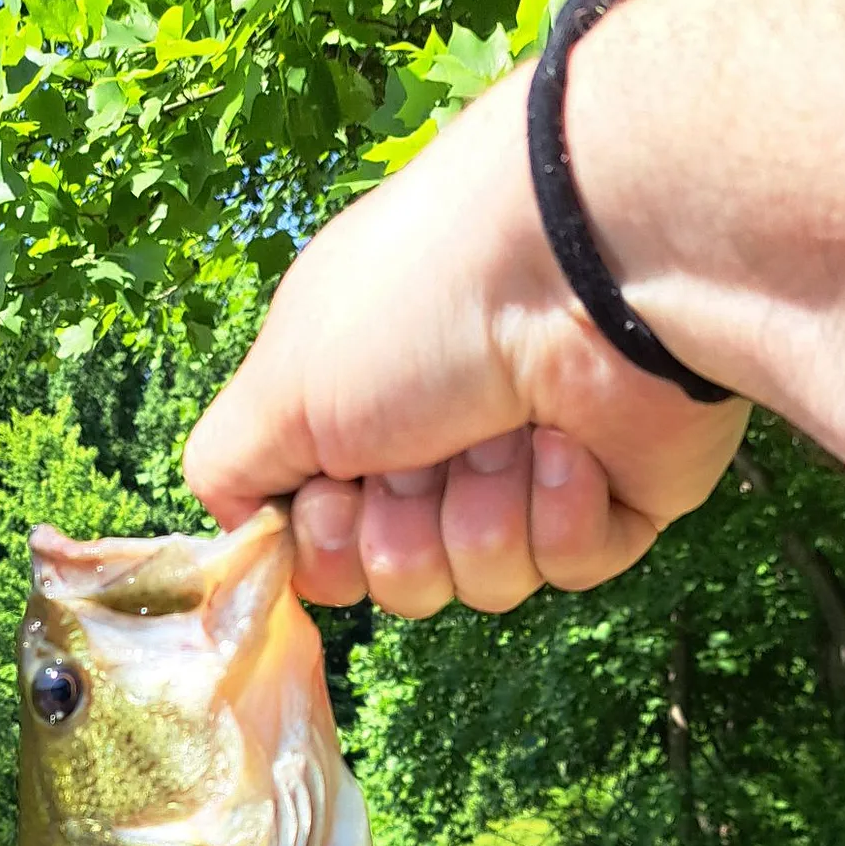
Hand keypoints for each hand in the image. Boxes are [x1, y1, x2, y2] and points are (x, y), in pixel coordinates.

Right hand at [182, 64, 751, 614]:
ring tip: (505, 434)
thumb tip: (243, 529)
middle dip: (404, 532)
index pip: (323, 548)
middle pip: (398, 579)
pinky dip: (558, 514)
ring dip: (482, 515)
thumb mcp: (276, 387)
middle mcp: (438, 448)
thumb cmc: (415, 305)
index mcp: (358, 417)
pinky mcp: (616, 497)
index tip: (335, 495)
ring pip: (482, 583)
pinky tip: (566, 445)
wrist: (584, 262)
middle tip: (423, 458)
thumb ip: (228, 467)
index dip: (323, 546)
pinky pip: (569, 566)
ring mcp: (529, 474)